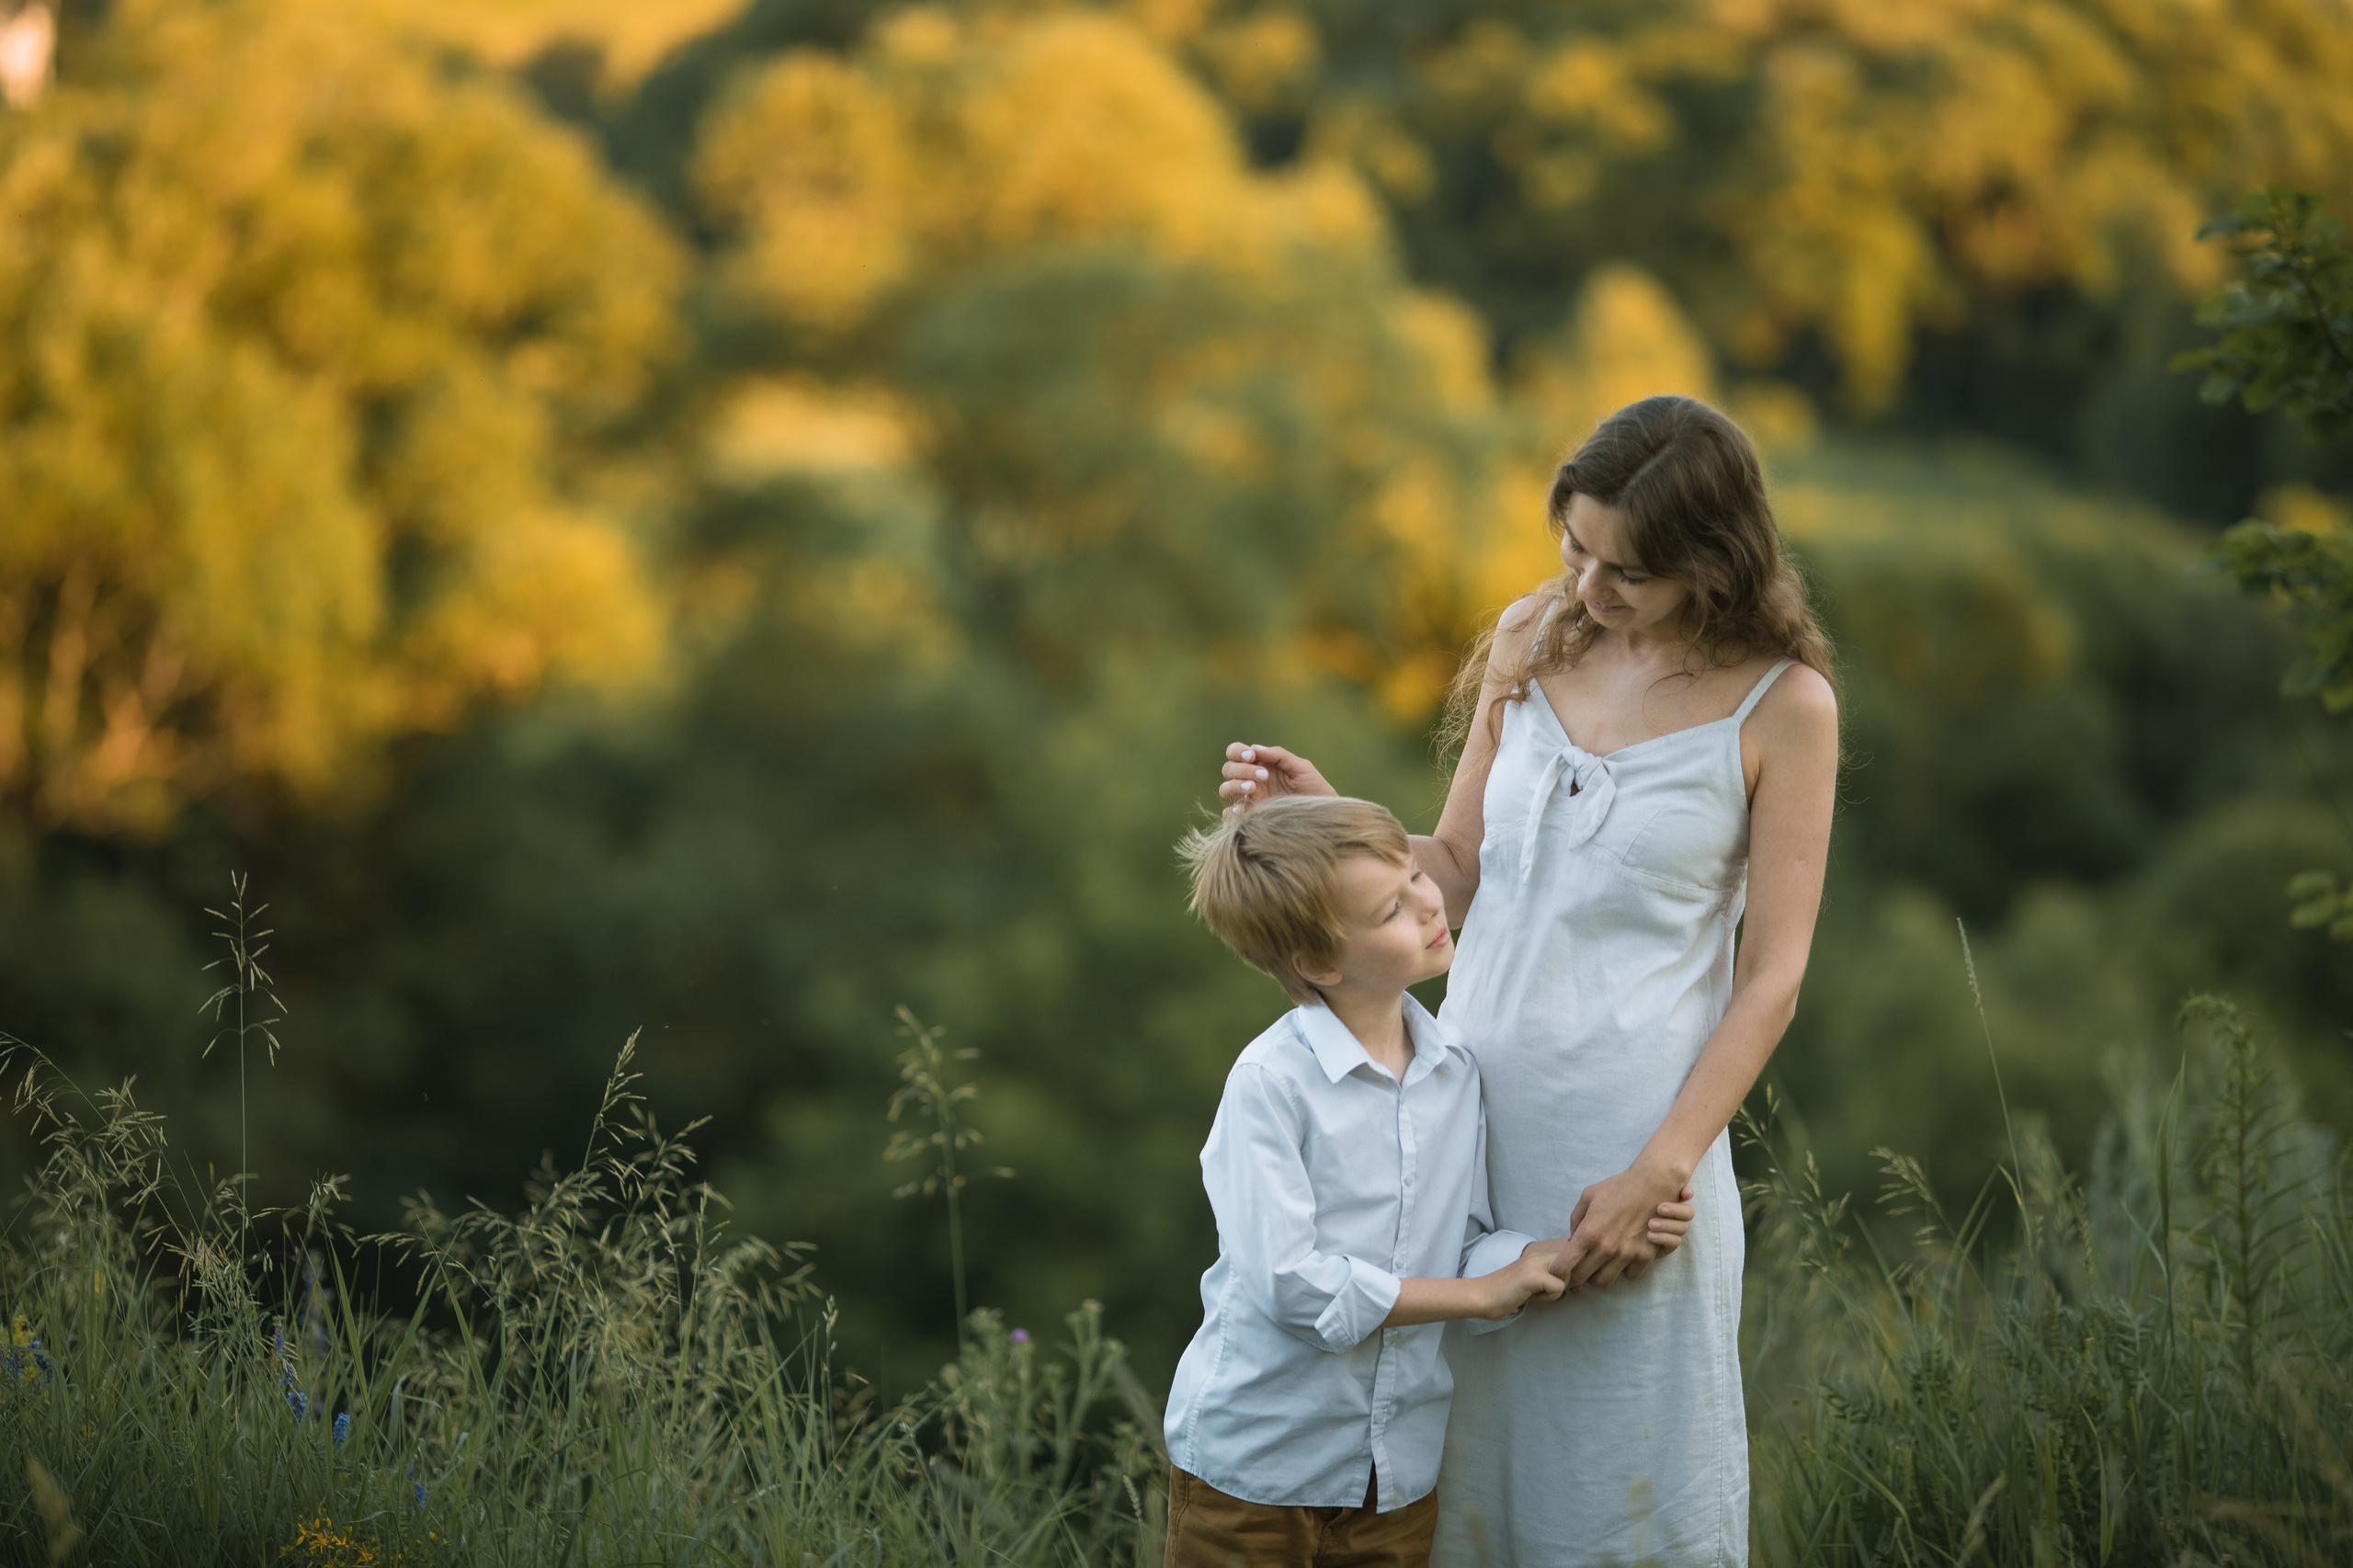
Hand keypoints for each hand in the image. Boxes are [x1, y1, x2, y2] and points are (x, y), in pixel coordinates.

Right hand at [1217, 743, 1336, 816]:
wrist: (1325, 819)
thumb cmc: (1316, 791)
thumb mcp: (1302, 769)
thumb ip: (1279, 756)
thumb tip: (1255, 748)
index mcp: (1260, 766)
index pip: (1236, 753)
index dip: (1237, 751)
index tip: (1252, 756)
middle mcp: (1251, 782)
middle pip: (1228, 770)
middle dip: (1241, 769)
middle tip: (1264, 776)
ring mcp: (1249, 801)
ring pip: (1225, 790)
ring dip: (1235, 785)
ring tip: (1254, 789)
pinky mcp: (1250, 820)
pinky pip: (1229, 816)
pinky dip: (1231, 812)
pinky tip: (1244, 811)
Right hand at [1481, 1248, 1568, 1318]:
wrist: (1482, 1296)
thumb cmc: (1509, 1292)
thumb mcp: (1535, 1278)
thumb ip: (1553, 1275)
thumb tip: (1579, 1284)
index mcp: (1539, 1250)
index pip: (1571, 1249)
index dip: (1573, 1267)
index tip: (1561, 1280)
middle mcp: (1539, 1251)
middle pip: (1575, 1262)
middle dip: (1567, 1281)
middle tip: (1548, 1290)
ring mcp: (1536, 1262)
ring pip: (1569, 1276)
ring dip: (1556, 1291)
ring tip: (1537, 1293)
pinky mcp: (1533, 1275)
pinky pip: (1559, 1288)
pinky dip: (1549, 1297)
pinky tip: (1532, 1297)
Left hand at [1560, 1162, 1697, 1291]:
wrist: (1651, 1184)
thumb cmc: (1618, 1187)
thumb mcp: (1588, 1196)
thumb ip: (1576, 1219)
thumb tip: (1572, 1240)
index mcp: (1589, 1233)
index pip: (1565, 1265)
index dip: (1557, 1272)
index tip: (1557, 1272)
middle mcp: (1606, 1247)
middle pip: (1582, 1279)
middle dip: (1575, 1277)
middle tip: (1577, 1270)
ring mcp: (1626, 1254)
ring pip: (1604, 1282)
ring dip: (1598, 1277)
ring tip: (1599, 1266)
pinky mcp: (1645, 1256)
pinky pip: (1630, 1276)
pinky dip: (1624, 1271)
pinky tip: (1622, 1260)